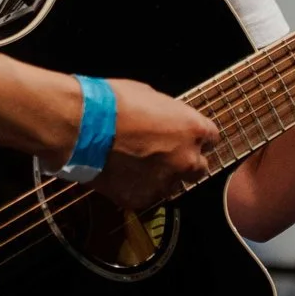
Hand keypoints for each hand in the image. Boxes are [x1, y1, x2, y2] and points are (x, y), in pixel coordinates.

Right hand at [91, 79, 220, 210]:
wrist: (83, 127)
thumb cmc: (114, 104)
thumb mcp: (151, 97)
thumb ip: (168, 116)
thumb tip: (167, 122)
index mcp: (193, 129)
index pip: (211, 138)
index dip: (197, 137)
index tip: (186, 137)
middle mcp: (185, 160)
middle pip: (199, 168)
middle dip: (185, 162)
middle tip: (164, 154)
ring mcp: (164, 183)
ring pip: (171, 185)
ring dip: (161, 177)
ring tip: (137, 165)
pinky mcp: (140, 199)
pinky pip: (145, 195)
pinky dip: (137, 187)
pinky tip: (121, 174)